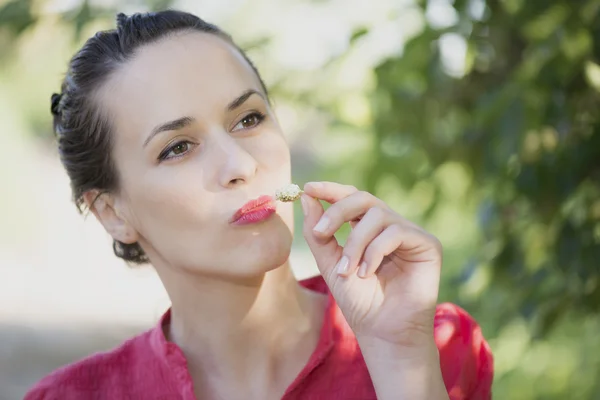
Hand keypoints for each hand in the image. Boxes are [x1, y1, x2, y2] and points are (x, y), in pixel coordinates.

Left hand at [300, 181, 442, 348]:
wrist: (382, 332)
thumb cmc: (359, 301)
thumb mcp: (330, 264)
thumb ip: (319, 233)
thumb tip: (307, 197)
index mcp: (369, 228)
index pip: (352, 198)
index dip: (331, 190)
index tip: (308, 189)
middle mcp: (391, 226)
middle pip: (363, 198)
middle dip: (338, 212)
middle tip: (321, 233)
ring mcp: (410, 233)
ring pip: (377, 215)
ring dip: (355, 243)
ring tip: (347, 271)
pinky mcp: (428, 244)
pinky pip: (396, 231)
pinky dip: (375, 251)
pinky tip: (367, 273)